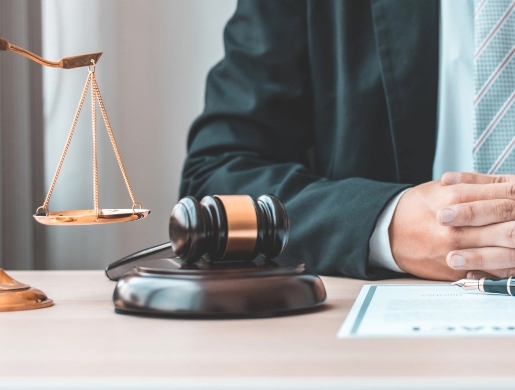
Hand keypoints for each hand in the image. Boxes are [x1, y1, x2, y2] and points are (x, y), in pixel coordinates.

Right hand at [389, 172, 514, 280]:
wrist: (387, 232)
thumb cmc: (416, 207)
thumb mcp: (440, 189)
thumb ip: (473, 186)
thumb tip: (509, 188)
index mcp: (455, 199)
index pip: (504, 198)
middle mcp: (456, 226)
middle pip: (510, 228)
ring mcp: (456, 249)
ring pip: (504, 252)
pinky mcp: (454, 269)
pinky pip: (490, 272)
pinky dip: (509, 269)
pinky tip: (514, 262)